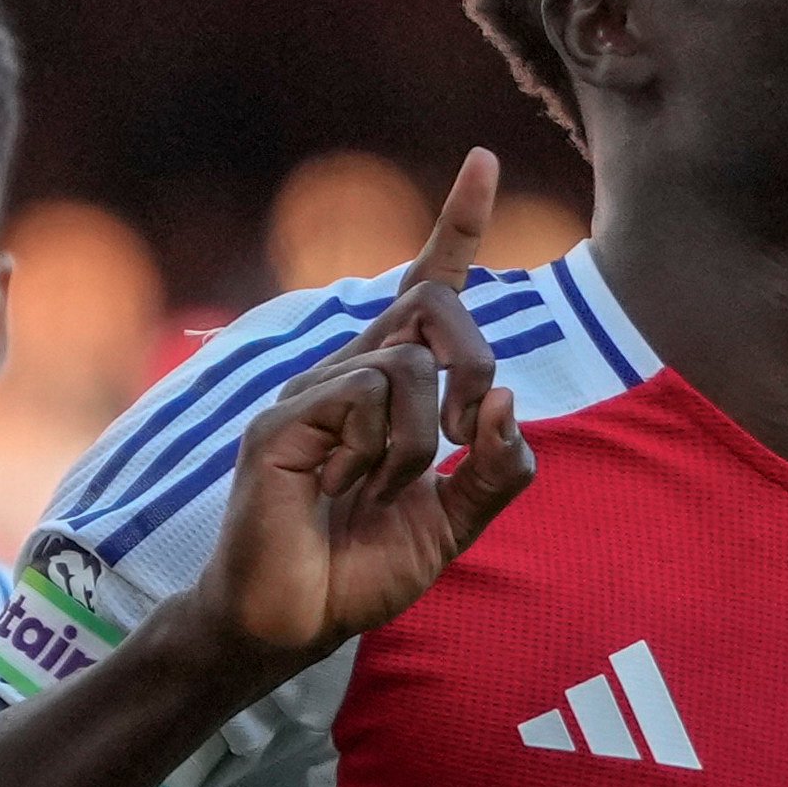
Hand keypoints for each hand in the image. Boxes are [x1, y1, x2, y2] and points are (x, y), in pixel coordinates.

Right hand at [188, 148, 535, 674]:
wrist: (290, 626)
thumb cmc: (356, 572)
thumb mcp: (451, 523)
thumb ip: (492, 471)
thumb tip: (506, 406)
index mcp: (385, 388)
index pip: (424, 287)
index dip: (456, 225)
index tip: (482, 160)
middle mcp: (346, 375)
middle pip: (433, 304)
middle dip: (474, 360)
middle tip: (465, 430)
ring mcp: (309, 392)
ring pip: (406, 364)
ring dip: (419, 439)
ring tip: (378, 488)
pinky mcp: (281, 421)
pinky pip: (362, 395)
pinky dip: (377, 447)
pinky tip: (345, 485)